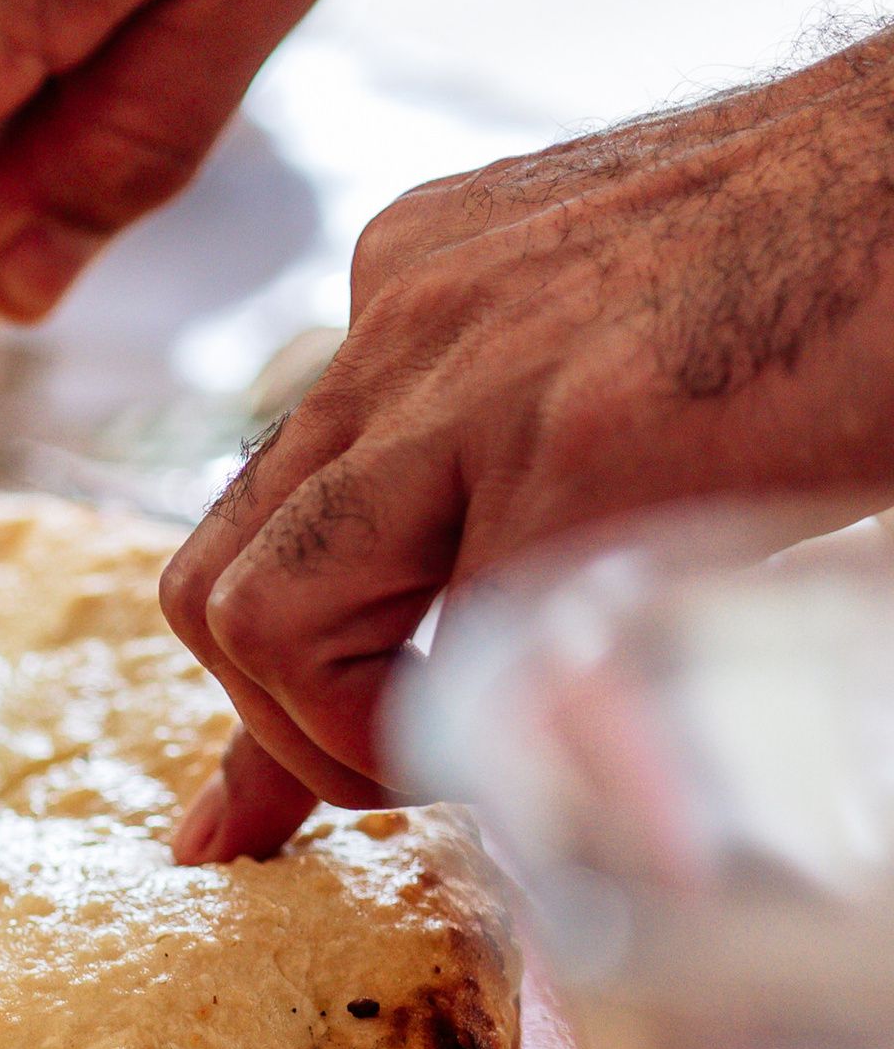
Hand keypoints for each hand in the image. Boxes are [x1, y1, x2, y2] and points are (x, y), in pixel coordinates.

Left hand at [162, 27, 893, 859]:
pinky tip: (576, 747)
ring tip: (472, 766)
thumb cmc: (839, 260)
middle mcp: (405, 319)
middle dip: (278, 724)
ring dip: (340, 744)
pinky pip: (438, 663)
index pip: (265, 500)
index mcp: (419, 280)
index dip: (272, 665)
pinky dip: (480, 751)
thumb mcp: (624, 330)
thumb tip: (467, 619)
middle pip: (216, 573)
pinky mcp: (574, 457)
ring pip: (263, 620)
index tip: (278, 789)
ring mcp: (471, 382)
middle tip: (402, 774)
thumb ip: (513, 448)